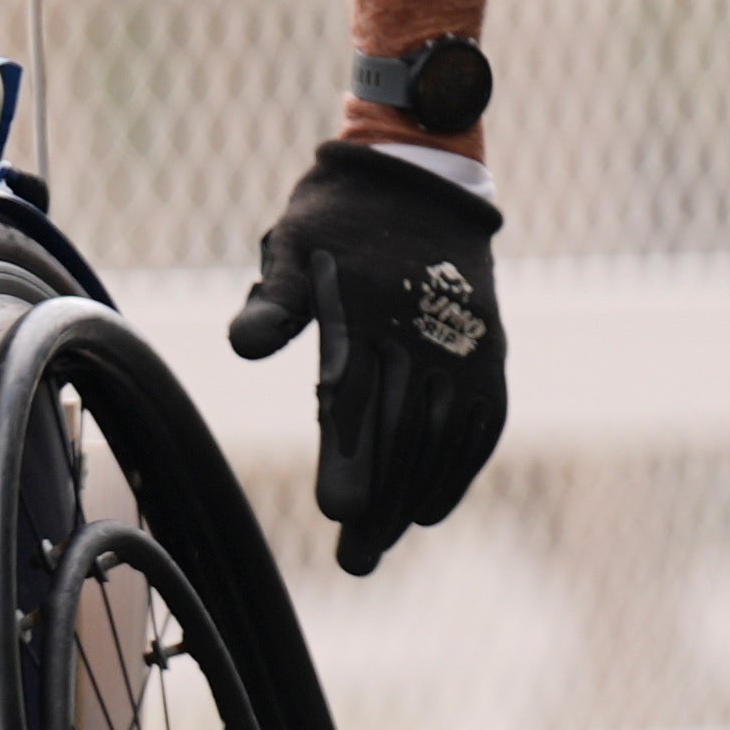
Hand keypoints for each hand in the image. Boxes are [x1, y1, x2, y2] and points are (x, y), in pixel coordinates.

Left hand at [226, 146, 505, 571]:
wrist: (419, 172)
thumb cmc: (338, 216)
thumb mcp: (295, 244)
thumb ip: (274, 301)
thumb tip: (241, 345)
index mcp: (368, 309)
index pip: (359, 395)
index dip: (350, 455)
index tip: (336, 511)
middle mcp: (424, 331)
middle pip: (403, 429)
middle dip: (379, 497)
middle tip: (355, 557)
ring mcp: (463, 342)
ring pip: (443, 434)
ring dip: (414, 494)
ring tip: (381, 543)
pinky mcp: (488, 349)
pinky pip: (482, 421)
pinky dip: (458, 468)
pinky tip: (427, 510)